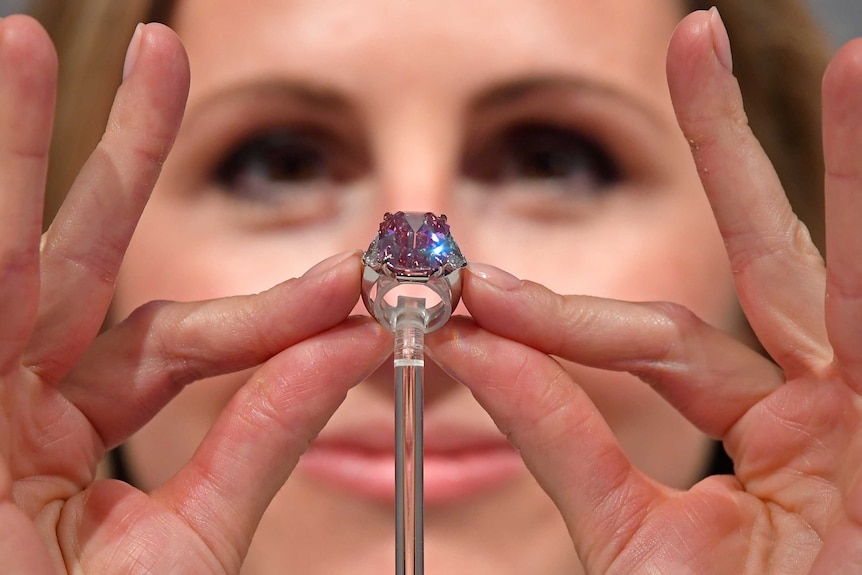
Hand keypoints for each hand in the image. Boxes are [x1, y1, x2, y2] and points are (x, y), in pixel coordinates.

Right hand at [0, 16, 387, 573]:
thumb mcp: (188, 540)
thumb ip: (258, 441)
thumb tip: (347, 347)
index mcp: (84, 425)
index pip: (184, 336)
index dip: (267, 310)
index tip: (347, 284)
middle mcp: (21, 390)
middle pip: (79, 250)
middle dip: (121, 152)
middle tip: (160, 51)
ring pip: (3, 249)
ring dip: (13, 146)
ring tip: (19, 38)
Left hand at [428, 10, 861, 573]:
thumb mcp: (631, 537)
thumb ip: (564, 444)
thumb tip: (480, 349)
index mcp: (756, 428)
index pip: (651, 340)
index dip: (563, 315)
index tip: (478, 294)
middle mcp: (817, 402)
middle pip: (766, 252)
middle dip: (727, 148)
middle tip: (692, 38)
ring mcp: (860, 410)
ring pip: (837, 267)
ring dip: (848, 163)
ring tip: (845, 59)